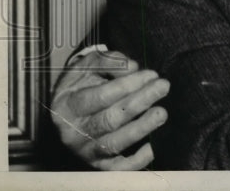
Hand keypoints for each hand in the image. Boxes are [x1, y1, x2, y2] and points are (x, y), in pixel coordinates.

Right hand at [49, 49, 168, 169]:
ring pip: (114, 144)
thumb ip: (109, 61)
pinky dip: (136, 161)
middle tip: (163, 86)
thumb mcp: (89, 64)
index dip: (127, 86)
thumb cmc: (84, 82)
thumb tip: (132, 67)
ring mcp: (85, 151)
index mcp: (67, 106)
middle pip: (109, 120)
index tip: (151, 74)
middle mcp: (73, 133)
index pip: (99, 97)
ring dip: (141, 128)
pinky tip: (153, 146)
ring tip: (162, 112)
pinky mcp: (99, 164)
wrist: (72, 105)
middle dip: (139, 102)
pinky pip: (118, 168)